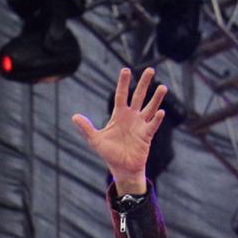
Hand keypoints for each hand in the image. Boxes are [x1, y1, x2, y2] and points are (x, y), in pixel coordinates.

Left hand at [71, 67, 167, 193]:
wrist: (122, 168)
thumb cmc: (109, 153)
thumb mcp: (95, 140)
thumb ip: (86, 128)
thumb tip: (74, 116)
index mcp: (119, 115)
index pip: (121, 95)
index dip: (123, 83)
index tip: (126, 69)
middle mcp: (132, 116)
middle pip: (139, 96)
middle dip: (144, 83)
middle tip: (151, 69)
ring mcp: (141, 125)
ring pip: (150, 107)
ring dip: (156, 98)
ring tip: (163, 87)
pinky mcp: (146, 135)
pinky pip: (152, 125)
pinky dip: (157, 119)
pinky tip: (160, 112)